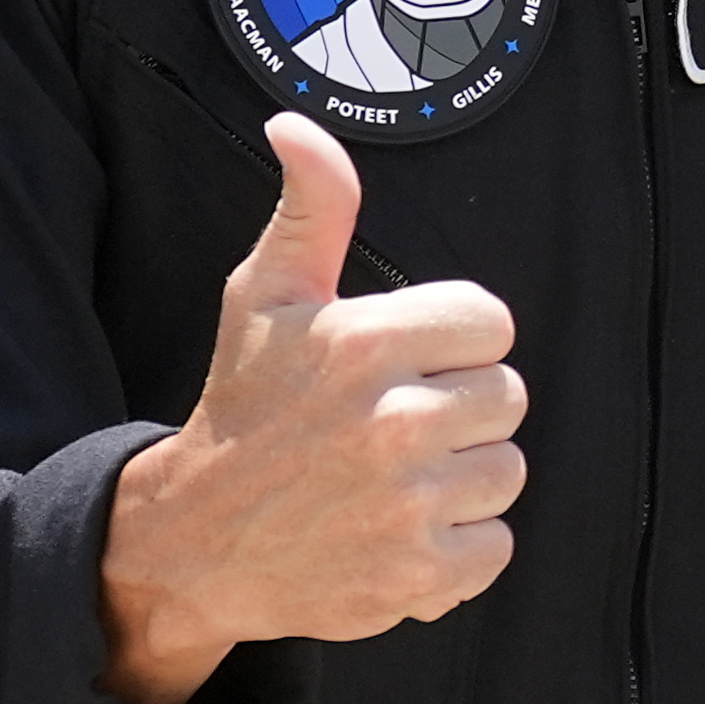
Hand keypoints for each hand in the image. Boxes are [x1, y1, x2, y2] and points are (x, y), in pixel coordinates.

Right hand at [100, 114, 523, 703]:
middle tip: (395, 426)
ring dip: (463, 478)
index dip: (454, 342)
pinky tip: (403, 531)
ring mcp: (409, 504)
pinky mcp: (419, 576)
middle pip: (509, 396)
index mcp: (366, 345)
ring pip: (508, 471)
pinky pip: (497, 546)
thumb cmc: (245, 407)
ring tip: (395, 479)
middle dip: (462, 408)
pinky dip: (460, 548)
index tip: (404, 363)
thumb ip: (311, 210)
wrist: (196, 542)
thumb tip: (297, 127)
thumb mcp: (266, 298)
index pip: (491, 322)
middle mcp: (394, 423)